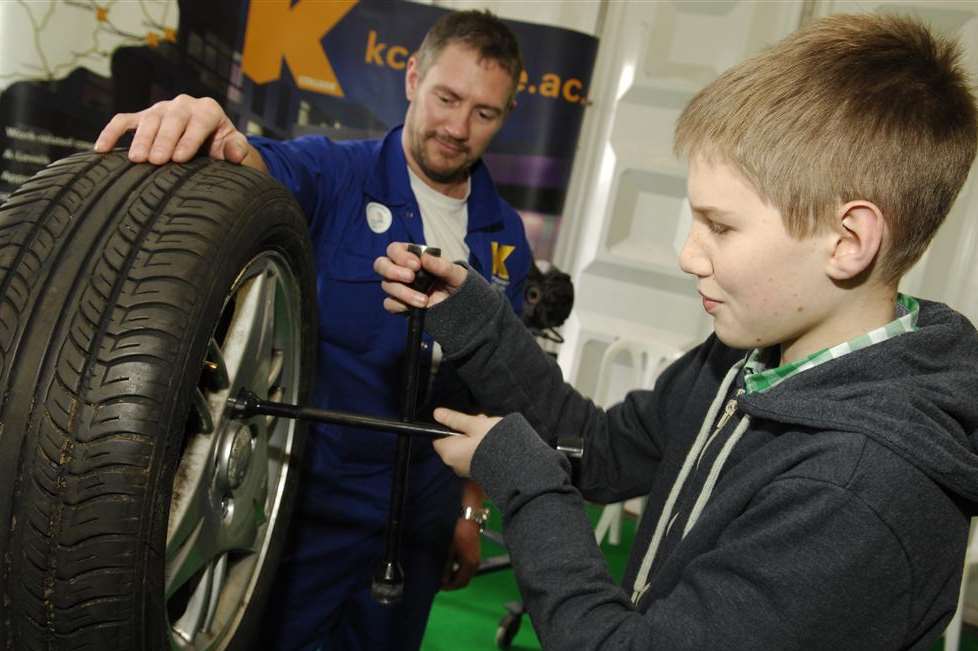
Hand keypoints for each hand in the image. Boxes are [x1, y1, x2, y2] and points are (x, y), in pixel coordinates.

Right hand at [93, 94, 261, 167]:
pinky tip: (101, 150)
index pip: (198, 122)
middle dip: (162, 140)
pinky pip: (123, 121)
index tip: (180, 159)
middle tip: (155, 161)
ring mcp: (160, 109)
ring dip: (141, 139)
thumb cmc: (222, 146)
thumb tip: (235, 155)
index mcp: (208, 110)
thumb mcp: (233, 147)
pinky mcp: (142, 117)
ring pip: (148, 120)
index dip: (188, 139)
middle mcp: (183, 105)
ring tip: (137, 160)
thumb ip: (237, 149)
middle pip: (170, 120)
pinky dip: (111, 133)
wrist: (210, 142)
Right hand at [373, 242, 466, 312]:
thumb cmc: (454, 282)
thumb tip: (425, 258)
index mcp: (411, 256)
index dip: (401, 256)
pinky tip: (415, 307)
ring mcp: (397, 287)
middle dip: (392, 270)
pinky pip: (389, 304)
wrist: (458, 305)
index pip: (394, 250)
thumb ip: (442, 265)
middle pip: (381, 264)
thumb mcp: (455, 273)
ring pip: (386, 285)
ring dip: (404, 293)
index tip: (417, 265)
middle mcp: (400, 269)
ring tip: (424, 300)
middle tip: (411, 277)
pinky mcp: (399, 303)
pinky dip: (400, 306)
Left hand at [432, 408, 501, 477]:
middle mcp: (454, 464)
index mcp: (448, 452)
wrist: (515, 464)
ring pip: (465, 449)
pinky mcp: (478, 473)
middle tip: (479, 422)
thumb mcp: (473, 424)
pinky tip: (493, 443)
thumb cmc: (491, 442)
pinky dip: (481, 449)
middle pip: (453, 443)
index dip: (449, 427)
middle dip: (465, 432)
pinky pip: (475, 457)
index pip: (438, 438)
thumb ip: (454, 419)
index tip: (462, 421)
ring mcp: (466, 470)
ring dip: (475, 439)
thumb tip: (438, 413)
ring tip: (490, 430)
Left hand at [441, 513, 481, 589]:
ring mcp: (476, 558)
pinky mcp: (475, 552)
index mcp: (470, 564)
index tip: (438, 586)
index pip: (461, 583)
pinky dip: (458, 569)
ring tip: (443, 573)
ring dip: (455, 576)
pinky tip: (449, 564)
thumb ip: (446, 567)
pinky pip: (467, 567)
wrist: (469, 517)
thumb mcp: (449, 550)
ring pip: (466, 573)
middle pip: (464, 580)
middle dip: (452, 583)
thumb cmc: (458, 533)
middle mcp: (475, 564)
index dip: (449, 587)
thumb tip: (443, 580)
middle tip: (439, 581)